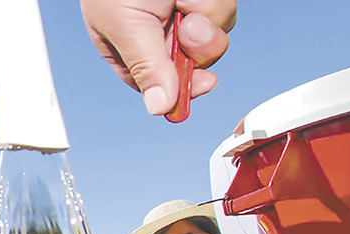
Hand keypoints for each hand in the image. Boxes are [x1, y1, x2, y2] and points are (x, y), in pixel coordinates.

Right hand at [80, 0, 236, 115]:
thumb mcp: (124, 25)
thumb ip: (146, 66)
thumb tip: (160, 108)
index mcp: (130, 48)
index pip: (162, 83)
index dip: (185, 88)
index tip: (204, 83)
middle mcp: (159, 32)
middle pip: (196, 62)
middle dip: (199, 45)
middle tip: (187, 24)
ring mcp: (184, 11)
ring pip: (216, 32)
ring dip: (208, 11)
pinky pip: (224, 7)